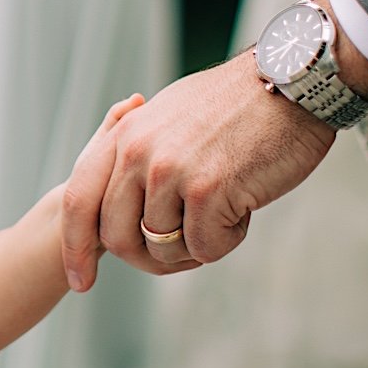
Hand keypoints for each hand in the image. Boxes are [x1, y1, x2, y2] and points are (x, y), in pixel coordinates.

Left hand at [60, 51, 335, 290]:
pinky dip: (227, 238)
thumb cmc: (236, 107)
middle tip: (184, 254)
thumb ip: (137, 153)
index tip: (80, 282)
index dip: (75, 247)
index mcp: (124, 136)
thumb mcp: (168, 116)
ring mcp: (170, 171)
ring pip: (163, 247)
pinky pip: (204, 247)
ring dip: (196, 243)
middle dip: (147, 259)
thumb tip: (118, 202)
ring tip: (225, 210)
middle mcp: (137, 153)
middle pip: (116, 237)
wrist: (292, 85)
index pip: (78, 200)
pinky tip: (245, 207)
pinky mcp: (207, 190)